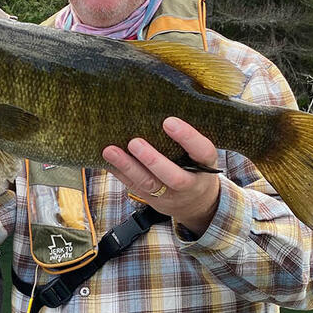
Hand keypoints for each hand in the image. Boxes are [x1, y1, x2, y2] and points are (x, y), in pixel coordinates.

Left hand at [103, 117, 220, 236]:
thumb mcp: (202, 155)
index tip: (168, 121)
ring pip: (147, 184)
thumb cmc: (196, 167)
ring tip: (110, 151)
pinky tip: (106, 160)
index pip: (202, 151)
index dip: (187, 137)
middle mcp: (189, 184)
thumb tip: (160, 108)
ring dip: (127, 167)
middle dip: (152, 160)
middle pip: (172, 177)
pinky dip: (119, 173)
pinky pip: (133, 186)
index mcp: (206, 167)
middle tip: (134, 142)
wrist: (196, 204)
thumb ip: (189, 140)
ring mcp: (169, 195)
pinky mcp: (151, 199)